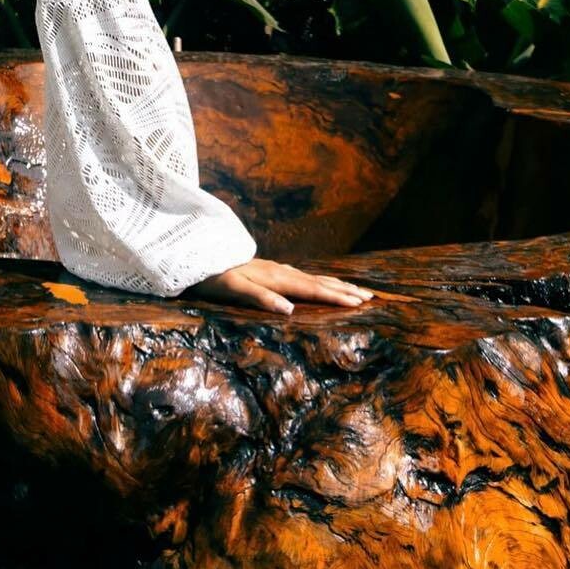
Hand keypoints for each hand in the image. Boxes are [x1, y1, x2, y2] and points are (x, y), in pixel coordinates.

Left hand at [183, 258, 376, 314]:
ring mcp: (276, 269)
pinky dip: (319, 280)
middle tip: (371, 296)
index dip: (336, 297)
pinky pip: (303, 276)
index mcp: (276, 279)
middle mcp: (280, 272)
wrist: (199, 258)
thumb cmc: (215, 278)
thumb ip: (261, 298)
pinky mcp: (270, 270)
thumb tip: (289, 310)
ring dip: (335, 283)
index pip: (312, 290)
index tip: (360, 303)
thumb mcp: (234, 290)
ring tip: (355, 289)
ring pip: (313, 277)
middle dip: (345, 289)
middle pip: (319, 281)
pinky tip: (320, 282)